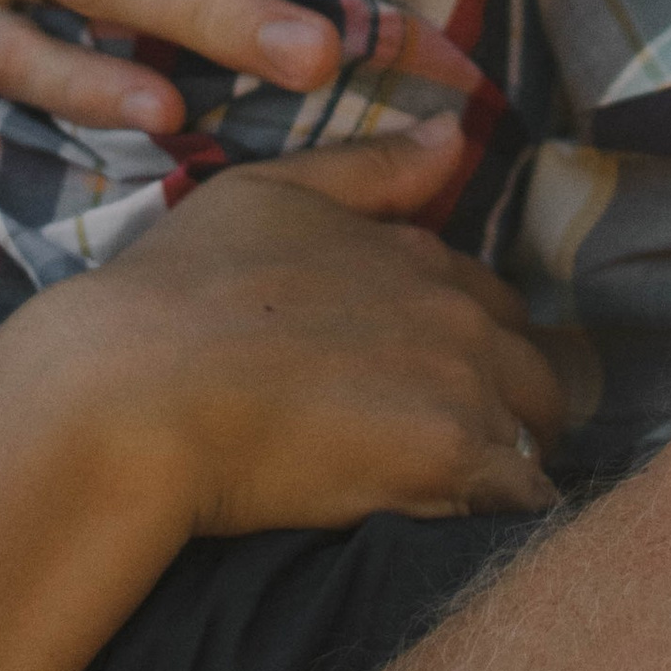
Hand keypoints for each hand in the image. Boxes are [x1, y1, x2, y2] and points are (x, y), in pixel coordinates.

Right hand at [0, 123, 565, 532]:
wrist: (133, 388)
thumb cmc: (178, 290)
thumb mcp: (264, 194)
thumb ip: (368, 168)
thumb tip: (453, 134)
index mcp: (416, 254)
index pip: (493, 305)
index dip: (470, 348)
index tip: (429, 387)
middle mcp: (457, 313)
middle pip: (536, 371)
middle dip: (508, 410)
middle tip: (449, 456)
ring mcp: (461, 386)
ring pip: (537, 435)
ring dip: (510, 463)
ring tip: (452, 503)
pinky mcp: (451, 462)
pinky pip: (525, 501)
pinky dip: (509, 518)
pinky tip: (469, 536)